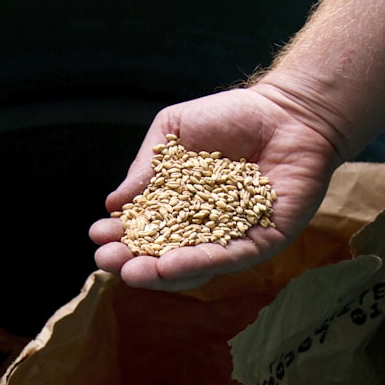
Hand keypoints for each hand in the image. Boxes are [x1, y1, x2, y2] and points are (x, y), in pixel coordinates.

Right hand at [89, 85, 340, 290]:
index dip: (120, 234)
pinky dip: (199, 264)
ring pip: (193, 267)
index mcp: (180, 205)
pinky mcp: (262, 242)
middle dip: (132, 261)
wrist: (287, 111)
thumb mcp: (173, 133)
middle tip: (107, 261)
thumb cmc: (230, 117)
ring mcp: (232, 239)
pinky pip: (228, 258)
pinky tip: (171, 266)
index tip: (97, 235)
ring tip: (132, 272)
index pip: (145, 228)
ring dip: (160, 273)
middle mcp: (204, 228)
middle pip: (163, 255)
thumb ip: (147, 166)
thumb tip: (114, 202)